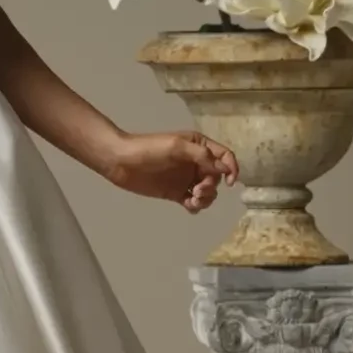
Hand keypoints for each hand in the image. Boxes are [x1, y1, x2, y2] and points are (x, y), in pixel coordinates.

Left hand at [102, 129, 238, 212]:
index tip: (230, 182)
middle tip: (197, 191)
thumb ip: (202, 156)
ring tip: (192, 201)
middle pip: (216, 178)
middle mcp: (196, 162)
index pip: (224, 157)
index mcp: (199, 146)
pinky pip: (194, 202)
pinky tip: (189, 205)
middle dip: (211, 186)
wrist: (121, 162)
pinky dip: (196, 206)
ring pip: (207, 192)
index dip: (231, 168)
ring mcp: (186, 179)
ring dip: (206, 199)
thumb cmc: (149, 149)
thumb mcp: (177, 147)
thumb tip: (224, 169)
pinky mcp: (176, 193)